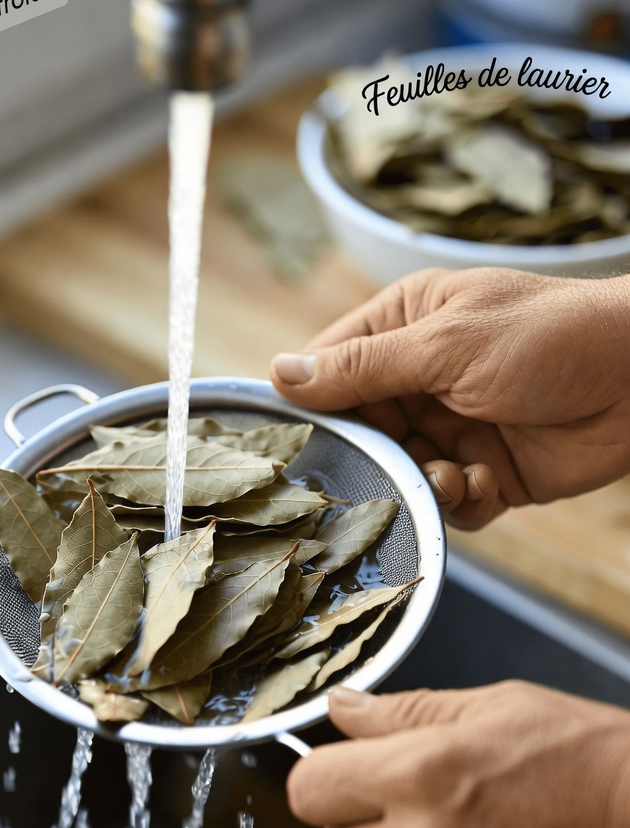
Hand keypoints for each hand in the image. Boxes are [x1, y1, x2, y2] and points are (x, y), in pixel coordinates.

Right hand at [270, 267, 629, 528]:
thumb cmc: (547, 338)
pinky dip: (462, 501)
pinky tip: (487, 482)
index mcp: (406, 326)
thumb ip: (361, 367)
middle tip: (385, 463)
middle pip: (361, 429)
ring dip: (421, 481)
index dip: (311, 401)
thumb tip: (279, 374)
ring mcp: (455, 426)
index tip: (294, 436)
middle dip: (371, 454)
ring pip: (401, 472)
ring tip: (453, 474)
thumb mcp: (443, 344)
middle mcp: (423, 378)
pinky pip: (448, 501)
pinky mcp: (488, 472)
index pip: (331, 365)